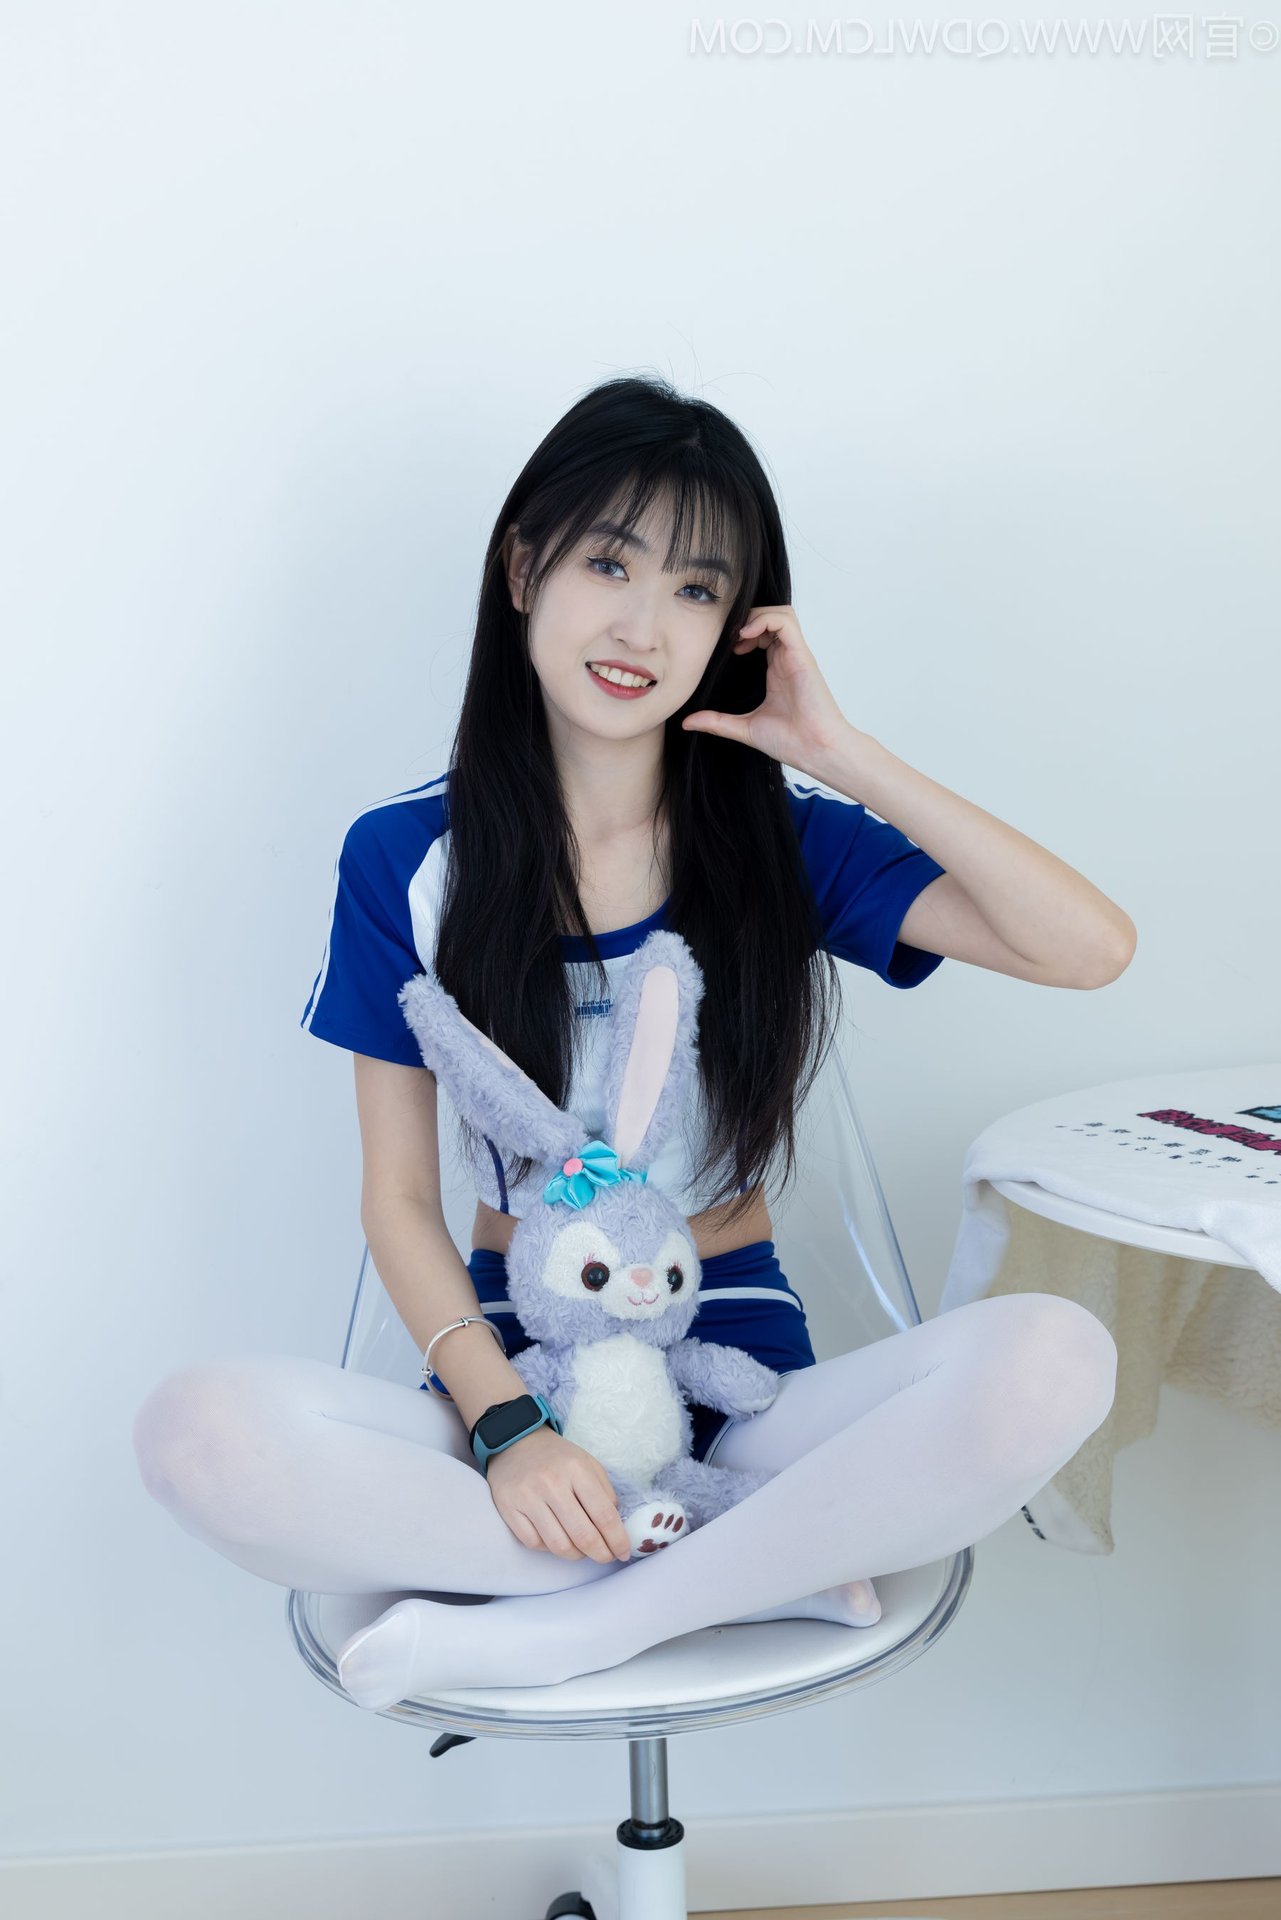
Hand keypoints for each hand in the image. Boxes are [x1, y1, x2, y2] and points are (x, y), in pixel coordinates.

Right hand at [485, 1426, 632, 1563]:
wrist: (515, 1442)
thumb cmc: (557, 1458)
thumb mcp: (588, 1464)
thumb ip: (605, 1493)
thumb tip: (615, 1528)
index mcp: (576, 1469)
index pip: (604, 1515)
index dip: (617, 1540)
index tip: (623, 1553)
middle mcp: (551, 1483)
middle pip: (583, 1535)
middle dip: (600, 1554)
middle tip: (606, 1557)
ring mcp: (527, 1497)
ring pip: (558, 1545)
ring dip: (576, 1555)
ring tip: (581, 1550)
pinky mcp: (508, 1508)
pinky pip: (534, 1543)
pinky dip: (548, 1548)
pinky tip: (555, 1538)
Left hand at [681, 605, 851, 776]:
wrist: (815, 751)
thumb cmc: (790, 741)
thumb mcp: (744, 728)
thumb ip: (717, 722)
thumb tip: (687, 722)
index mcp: (777, 669)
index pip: (762, 633)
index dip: (741, 632)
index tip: (725, 649)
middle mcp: (787, 658)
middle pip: (771, 616)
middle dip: (746, 618)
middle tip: (727, 639)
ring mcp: (795, 655)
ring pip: (780, 612)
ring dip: (756, 615)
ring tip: (738, 635)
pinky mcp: (802, 656)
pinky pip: (785, 621)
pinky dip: (764, 619)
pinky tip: (746, 636)